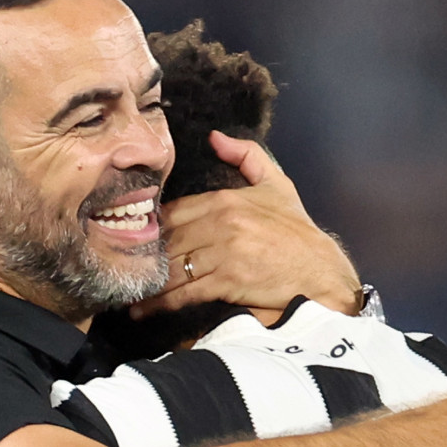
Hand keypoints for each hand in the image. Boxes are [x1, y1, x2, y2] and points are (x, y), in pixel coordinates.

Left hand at [129, 130, 360, 319]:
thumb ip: (247, 155)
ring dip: (147, 282)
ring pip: (172, 266)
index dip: (153, 230)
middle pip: (168, 240)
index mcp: (226, 199)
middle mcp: (220, 223)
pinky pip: (186, 291)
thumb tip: (215, 137)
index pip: (174, 212)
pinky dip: (163, 302)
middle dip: (145, 258)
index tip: (137, 242)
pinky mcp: (228, 280)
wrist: (323, 271)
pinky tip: (145, 309)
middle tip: (123, 270)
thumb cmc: (299, 233)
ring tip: (128, 292)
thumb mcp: (278, 185)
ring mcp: (223, 252)